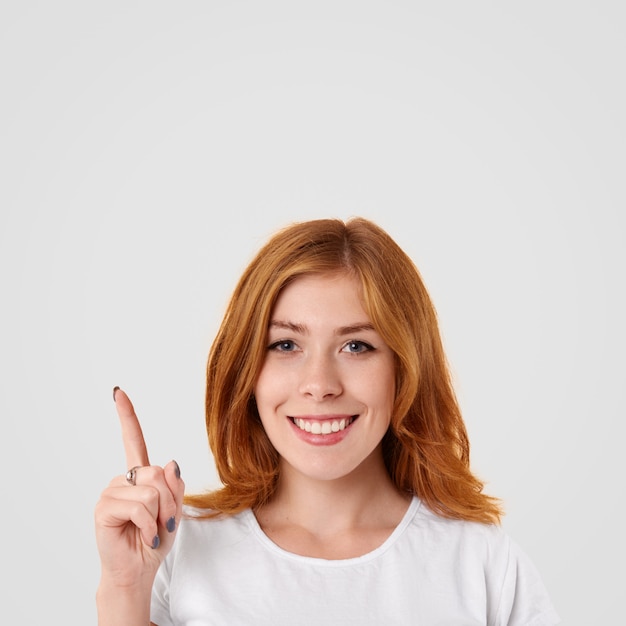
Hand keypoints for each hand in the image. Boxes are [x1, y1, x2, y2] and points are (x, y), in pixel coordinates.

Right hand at [95, 387, 184, 589]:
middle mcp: (123, 479)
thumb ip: (175, 486)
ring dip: (160, 515)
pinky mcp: (104, 507)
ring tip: (150, 529)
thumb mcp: (175, 509)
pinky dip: (149, 524)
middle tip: (162, 522)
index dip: (126, 415)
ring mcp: (111, 492)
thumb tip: (169, 462)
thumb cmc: (155, 538)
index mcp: (140, 475)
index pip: (133, 439)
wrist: (139, 569)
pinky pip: (140, 507)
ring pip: (151, 491)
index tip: (118, 392)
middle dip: (169, 501)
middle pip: (157, 473)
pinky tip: (142, 535)